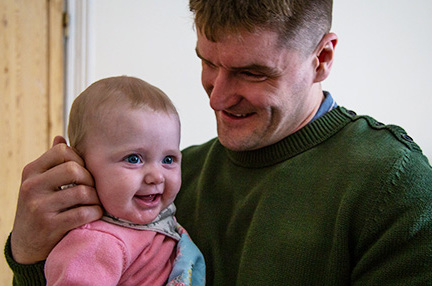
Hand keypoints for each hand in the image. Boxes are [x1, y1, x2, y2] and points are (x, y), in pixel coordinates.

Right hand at [10, 136, 102, 263]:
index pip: (62, 151)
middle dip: (90, 179)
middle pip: (74, 169)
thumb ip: (52, 162)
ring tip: (94, 202)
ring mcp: (39, 207)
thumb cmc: (41, 206)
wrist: (26, 244)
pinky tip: (93, 214)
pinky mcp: (50, 226)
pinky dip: (95, 212)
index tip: (83, 172)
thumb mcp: (40, 183)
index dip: (80, 159)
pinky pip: (84, 213)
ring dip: (95, 198)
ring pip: (83, 192)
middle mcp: (31, 187)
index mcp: (31, 172)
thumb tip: (61, 137)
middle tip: (91, 189)